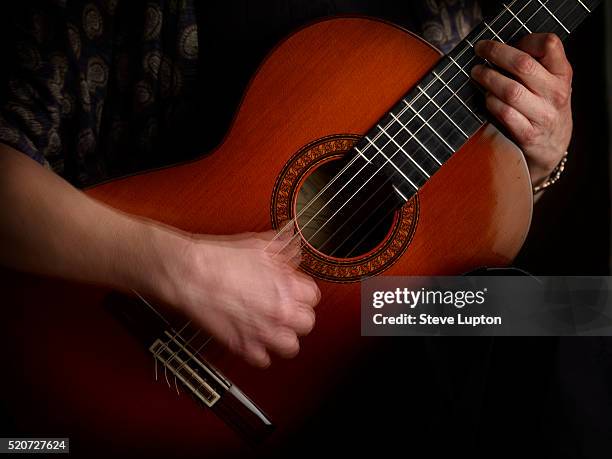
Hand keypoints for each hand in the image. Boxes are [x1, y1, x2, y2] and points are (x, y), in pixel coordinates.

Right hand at [161, 230, 319, 367]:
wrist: (190, 274)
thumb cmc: (218, 258)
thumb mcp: (257, 245)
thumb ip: (281, 249)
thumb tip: (291, 249)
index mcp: (287, 287)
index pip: (313, 297)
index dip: (302, 292)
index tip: (293, 291)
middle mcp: (279, 312)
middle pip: (306, 323)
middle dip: (296, 315)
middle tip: (285, 309)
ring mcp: (262, 332)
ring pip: (291, 347)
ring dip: (284, 338)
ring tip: (274, 328)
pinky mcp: (242, 346)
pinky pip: (262, 360)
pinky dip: (259, 353)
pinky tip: (253, 340)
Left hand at [471, 33, 572, 186]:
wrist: (554, 147)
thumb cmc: (546, 108)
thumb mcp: (551, 84)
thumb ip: (536, 65)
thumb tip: (501, 48)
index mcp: (563, 75)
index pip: (550, 44)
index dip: (526, 38)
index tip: (507, 41)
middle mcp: (555, 94)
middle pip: (523, 65)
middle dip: (496, 53)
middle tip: (480, 50)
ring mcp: (543, 115)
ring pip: (511, 90)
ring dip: (489, 78)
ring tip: (477, 73)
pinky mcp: (528, 135)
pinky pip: (504, 113)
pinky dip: (491, 103)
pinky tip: (486, 97)